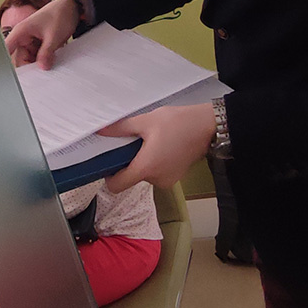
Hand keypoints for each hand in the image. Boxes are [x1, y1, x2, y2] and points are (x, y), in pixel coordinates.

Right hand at [4, 0, 78, 69]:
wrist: (71, 8)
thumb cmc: (59, 14)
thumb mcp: (53, 37)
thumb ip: (46, 54)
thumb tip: (42, 67)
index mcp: (20, 32)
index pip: (6, 50)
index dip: (6, 63)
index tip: (13, 75)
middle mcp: (23, 37)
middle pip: (19, 58)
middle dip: (30, 65)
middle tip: (42, 68)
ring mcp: (30, 41)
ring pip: (29, 59)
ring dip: (39, 62)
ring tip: (50, 59)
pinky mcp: (38, 44)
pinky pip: (37, 56)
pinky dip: (43, 59)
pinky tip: (51, 57)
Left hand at [98, 102, 215, 190]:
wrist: (207, 127)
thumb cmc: (178, 123)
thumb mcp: (146, 121)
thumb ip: (121, 128)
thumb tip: (101, 130)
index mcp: (146, 168)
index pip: (117, 186)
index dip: (108, 176)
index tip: (109, 162)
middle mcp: (156, 179)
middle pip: (131, 177)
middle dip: (129, 161)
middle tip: (133, 142)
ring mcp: (167, 180)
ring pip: (144, 174)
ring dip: (143, 160)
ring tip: (151, 141)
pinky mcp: (175, 177)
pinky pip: (156, 172)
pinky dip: (154, 162)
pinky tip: (161, 145)